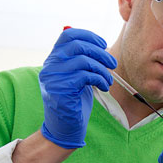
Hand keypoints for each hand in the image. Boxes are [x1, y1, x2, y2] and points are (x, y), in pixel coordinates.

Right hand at [39, 28, 116, 148]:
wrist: (64, 126)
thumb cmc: (74, 100)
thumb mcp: (77, 76)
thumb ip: (82, 60)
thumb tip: (100, 45)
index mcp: (53, 59)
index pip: (68, 35)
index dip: (88, 36)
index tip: (103, 44)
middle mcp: (50, 65)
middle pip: (78, 46)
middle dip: (100, 53)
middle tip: (113, 63)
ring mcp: (53, 77)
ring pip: (84, 61)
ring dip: (102, 69)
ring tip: (108, 80)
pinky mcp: (61, 89)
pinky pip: (86, 76)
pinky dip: (100, 79)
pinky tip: (104, 87)